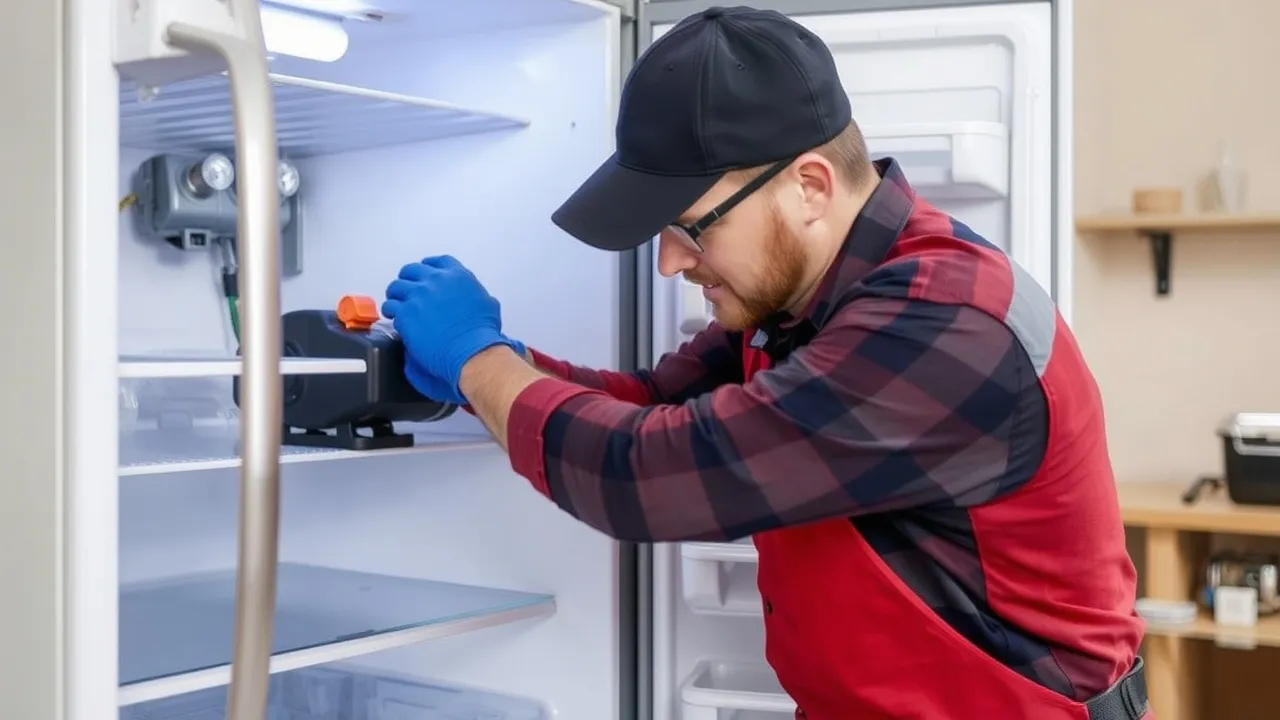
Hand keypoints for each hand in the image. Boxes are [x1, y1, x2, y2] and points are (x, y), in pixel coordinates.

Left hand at [382, 255, 521, 400]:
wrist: (470, 350)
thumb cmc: (481, 332)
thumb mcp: (488, 304)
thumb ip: (475, 294)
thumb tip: (472, 297)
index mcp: (457, 276)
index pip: (438, 262)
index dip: (429, 266)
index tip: (425, 272)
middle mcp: (435, 281)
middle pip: (412, 270)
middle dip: (408, 280)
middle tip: (407, 291)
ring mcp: (418, 296)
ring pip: (396, 287)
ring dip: (396, 296)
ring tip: (396, 305)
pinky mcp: (405, 313)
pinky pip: (390, 307)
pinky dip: (392, 312)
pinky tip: (396, 319)